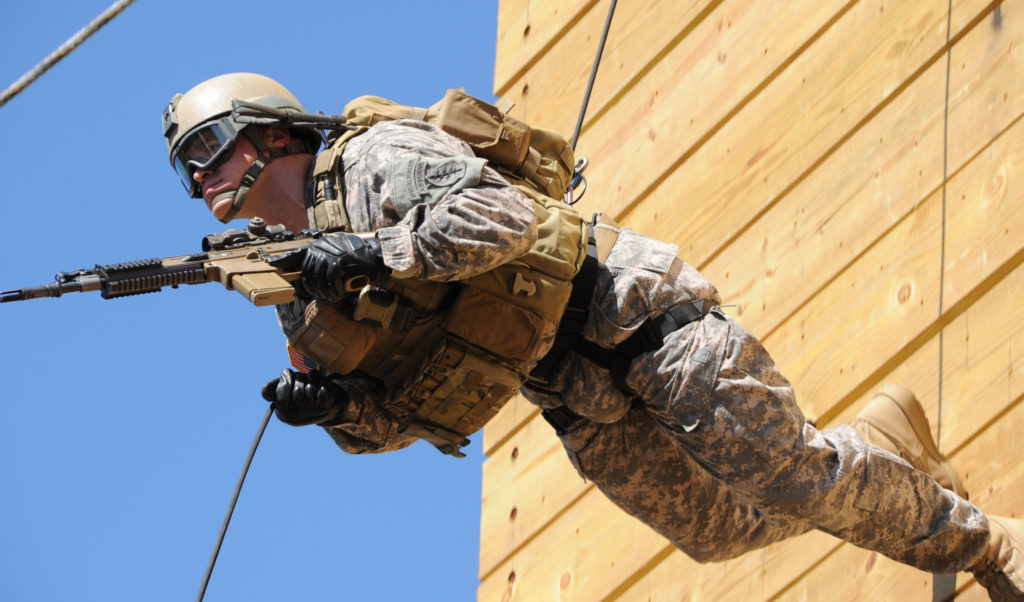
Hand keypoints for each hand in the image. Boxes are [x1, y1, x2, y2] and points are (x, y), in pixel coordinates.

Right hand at [261, 369, 347, 425]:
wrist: (325, 407)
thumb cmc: (299, 395)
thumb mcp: (283, 391)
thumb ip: (270, 389)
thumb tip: (266, 393)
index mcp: (282, 410)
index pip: (284, 386)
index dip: (288, 377)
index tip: (289, 376)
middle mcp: (294, 414)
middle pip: (298, 386)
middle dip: (300, 379)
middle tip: (302, 382)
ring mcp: (309, 411)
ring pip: (309, 387)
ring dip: (311, 381)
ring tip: (311, 386)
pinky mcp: (323, 407)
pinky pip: (321, 388)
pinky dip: (321, 384)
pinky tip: (320, 389)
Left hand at [269, 233, 387, 301]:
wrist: (376, 257)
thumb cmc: (357, 261)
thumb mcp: (336, 258)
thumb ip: (321, 263)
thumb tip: (304, 280)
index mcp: (319, 245)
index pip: (296, 253)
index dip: (283, 259)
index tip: (270, 263)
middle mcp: (321, 247)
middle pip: (306, 271)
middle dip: (312, 287)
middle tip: (322, 295)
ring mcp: (330, 253)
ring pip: (317, 278)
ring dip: (323, 291)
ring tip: (332, 295)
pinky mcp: (339, 261)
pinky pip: (329, 280)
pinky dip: (333, 290)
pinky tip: (338, 293)